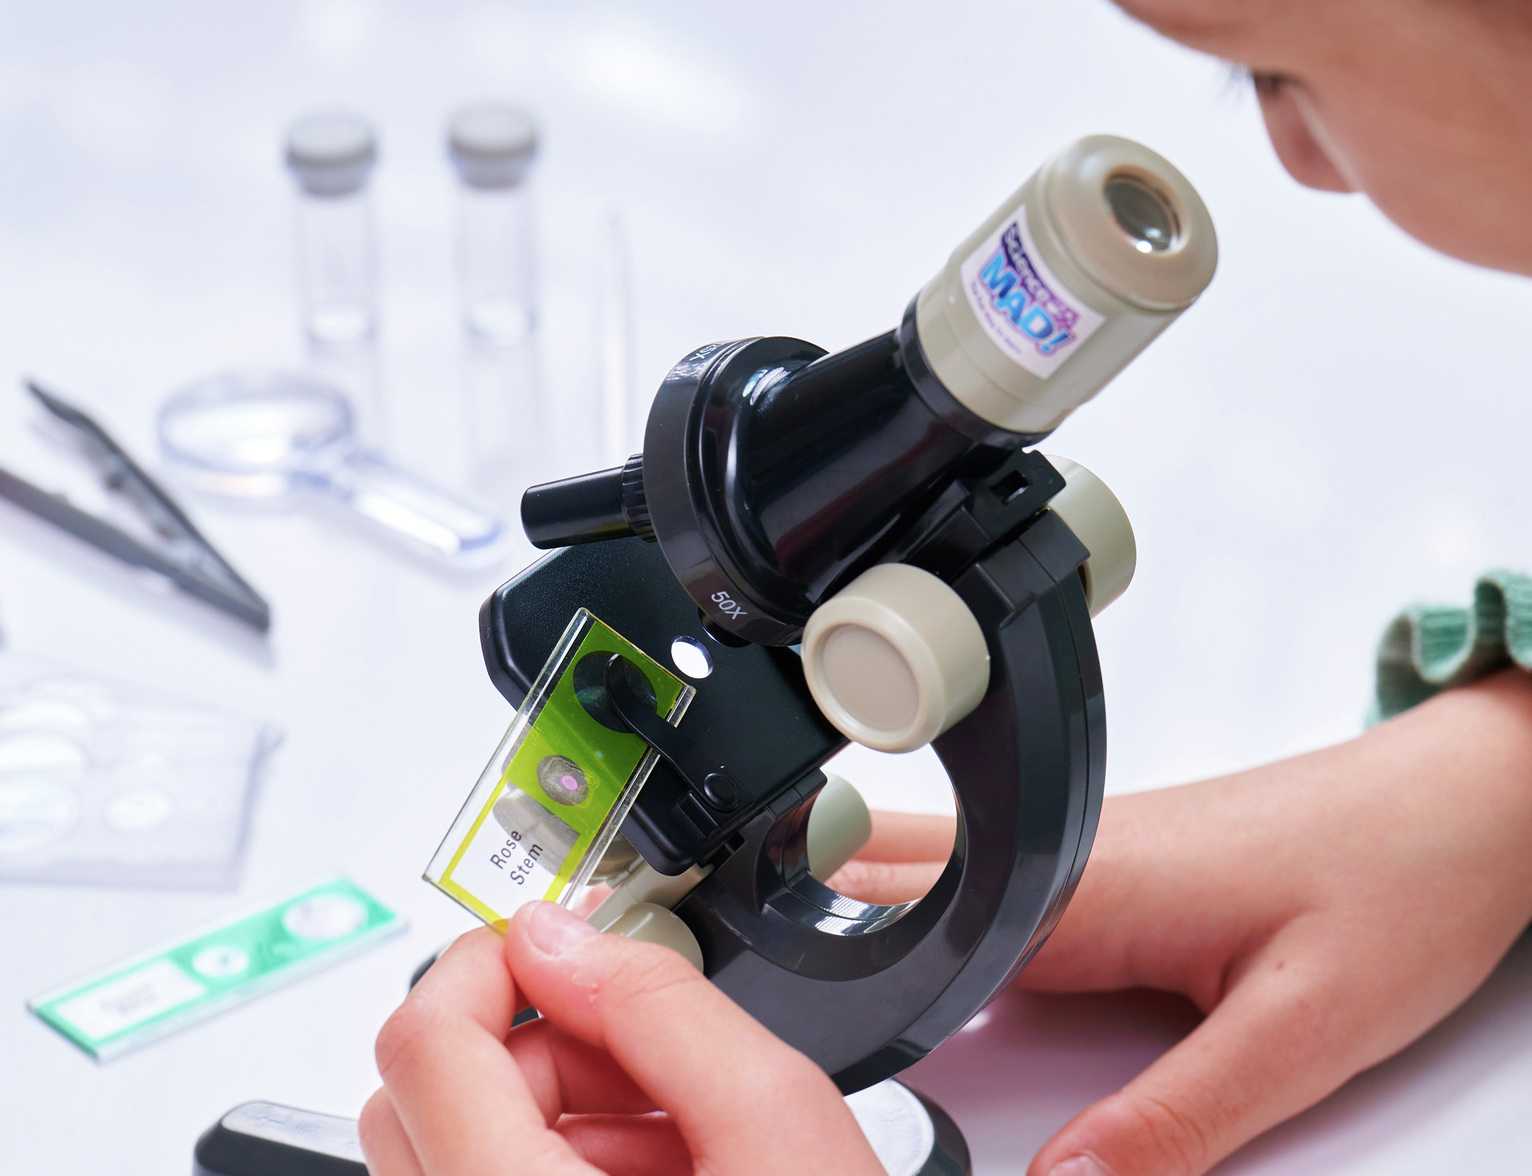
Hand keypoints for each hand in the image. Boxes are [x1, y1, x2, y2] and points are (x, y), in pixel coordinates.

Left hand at [361, 902, 880, 1174]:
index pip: (423, 1045)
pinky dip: (556, 1171)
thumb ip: (661, 1008)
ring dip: (552, 1115)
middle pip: (423, 1099)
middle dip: (533, 1047)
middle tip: (646, 1063)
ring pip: (450, 1154)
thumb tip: (563, 937)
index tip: (557, 944)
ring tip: (679, 1145)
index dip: (483, 962)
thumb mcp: (778, 1127)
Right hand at [830, 669, 1531, 1174]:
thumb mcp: (1298, 1034)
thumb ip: (1172, 1122)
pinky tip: (934, 962)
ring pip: (933, 872)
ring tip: (852, 992)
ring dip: (878, 921)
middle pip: (887, 874)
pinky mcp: (1112, 861)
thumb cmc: (1399, 881)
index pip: (906, 924)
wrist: (1463, 800)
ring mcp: (1085, 850)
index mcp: (1087, 885)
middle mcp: (1069, 854)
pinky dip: (935, 920)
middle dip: (824, 935)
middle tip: (805, 1018)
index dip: (839, 985)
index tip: (816, 1048)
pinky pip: (988, 885)